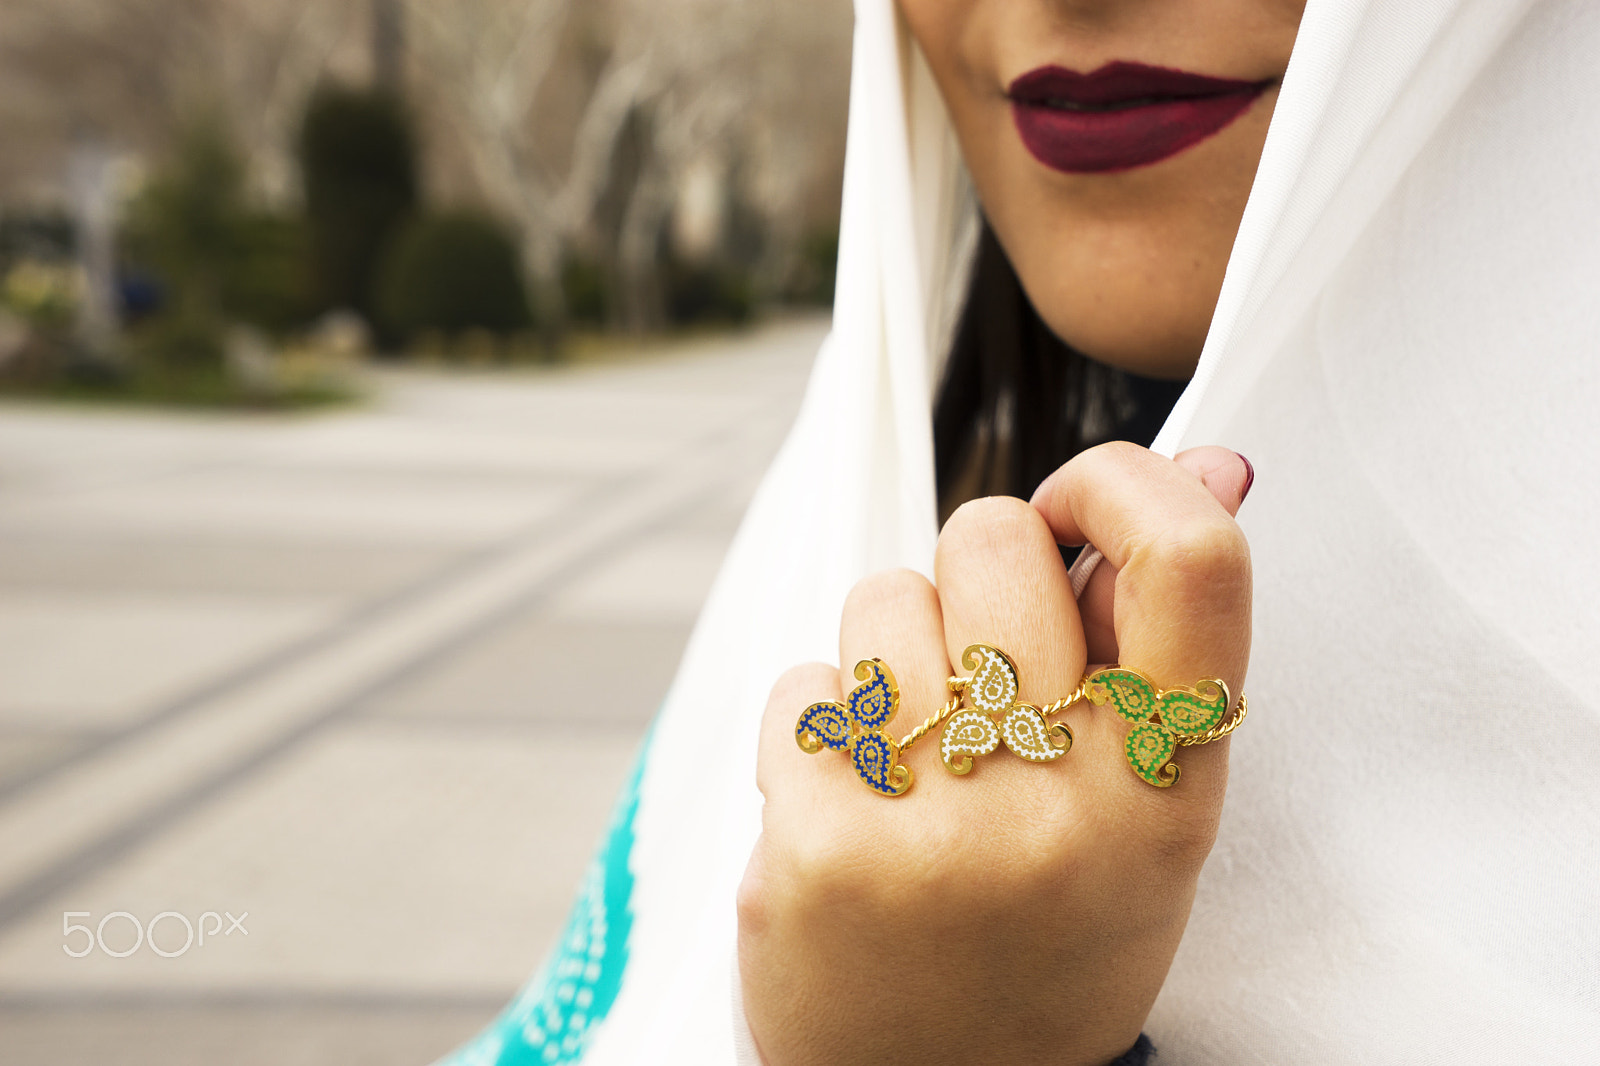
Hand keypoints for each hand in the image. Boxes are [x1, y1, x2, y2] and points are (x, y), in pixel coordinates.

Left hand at [738, 443, 1251, 1065]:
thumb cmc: (1046, 937)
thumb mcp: (1143, 811)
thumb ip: (1159, 641)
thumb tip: (1209, 460)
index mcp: (1171, 792)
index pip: (1190, 561)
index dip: (1124, 482)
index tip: (1077, 508)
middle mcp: (1064, 807)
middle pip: (992, 539)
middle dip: (973, 575)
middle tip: (977, 669)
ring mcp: (935, 831)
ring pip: (881, 598)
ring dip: (888, 655)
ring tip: (914, 761)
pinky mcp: (814, 853)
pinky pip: (801, 687)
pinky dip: (814, 730)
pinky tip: (846, 810)